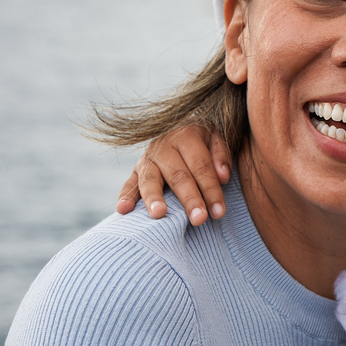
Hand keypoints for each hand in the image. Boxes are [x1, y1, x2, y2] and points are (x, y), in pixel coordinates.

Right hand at [116, 123, 231, 225]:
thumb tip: (223, 177)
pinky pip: (129, 183)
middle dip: (190, 199)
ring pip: (150, 179)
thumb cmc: (203, 139)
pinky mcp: (136, 169)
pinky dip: (125, 196)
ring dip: (154, 198)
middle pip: (178, 175)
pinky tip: (123, 210)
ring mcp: (147, 158)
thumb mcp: (217, 137)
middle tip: (199, 219)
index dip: (211, 189)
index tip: (219, 212)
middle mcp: (164, 145)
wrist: (179, 125)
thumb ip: (221, 155)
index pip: (201, 165)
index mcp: (186, 135)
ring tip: (159, 214)